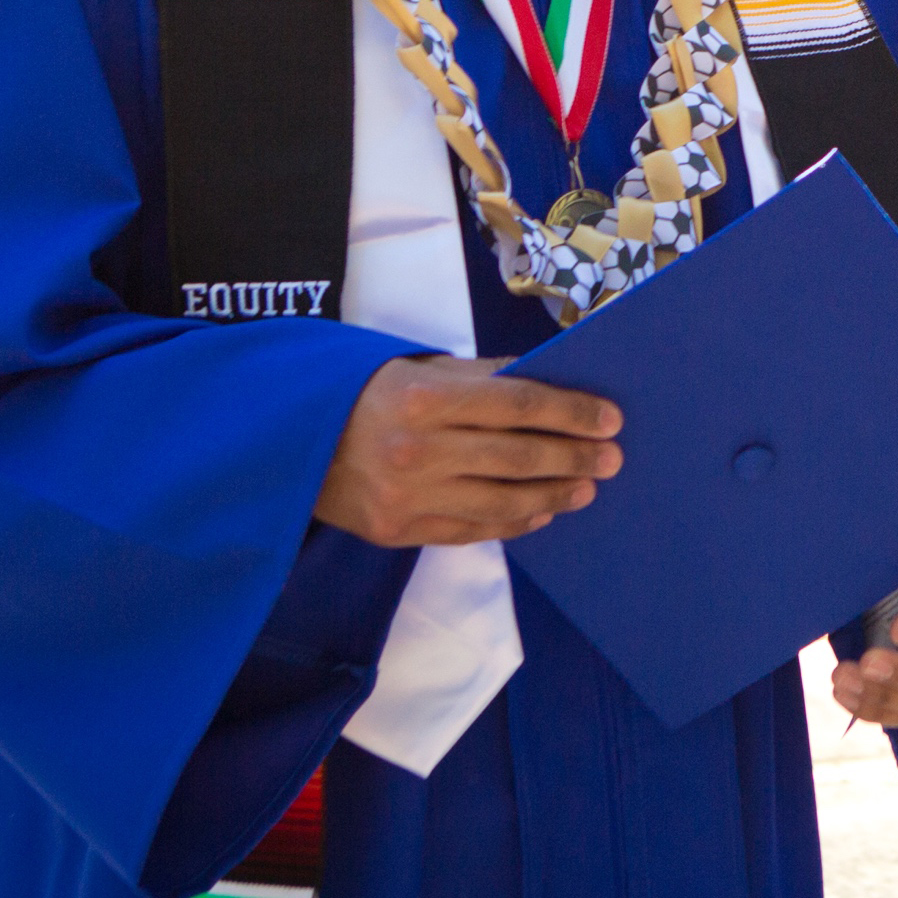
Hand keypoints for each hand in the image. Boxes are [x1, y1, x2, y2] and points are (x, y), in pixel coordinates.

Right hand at [311, 356, 621, 547]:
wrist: (284, 445)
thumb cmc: (361, 393)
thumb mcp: (415, 367)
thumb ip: (480, 376)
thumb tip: (545, 380)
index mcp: (425, 398)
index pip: (520, 405)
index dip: (572, 412)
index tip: (610, 418)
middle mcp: (419, 450)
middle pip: (520, 457)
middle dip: (576, 456)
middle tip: (613, 458)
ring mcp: (409, 496)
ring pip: (503, 501)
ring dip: (555, 495)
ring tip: (586, 486)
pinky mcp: (399, 530)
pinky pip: (472, 530)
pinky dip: (514, 521)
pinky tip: (541, 511)